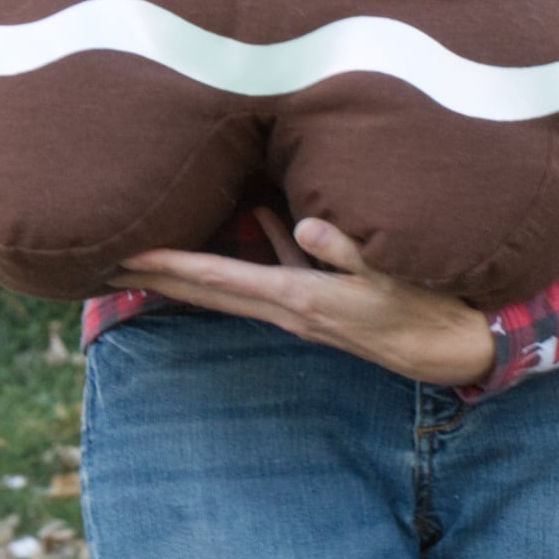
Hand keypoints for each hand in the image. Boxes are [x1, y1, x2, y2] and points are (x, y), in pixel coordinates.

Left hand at [111, 209, 497, 387]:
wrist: (453, 348)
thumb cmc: (423, 306)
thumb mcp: (389, 275)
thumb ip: (345, 246)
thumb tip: (299, 224)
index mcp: (297, 299)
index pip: (217, 278)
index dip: (169, 265)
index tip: (124, 255)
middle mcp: (288, 307)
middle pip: (207, 287)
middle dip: (156, 273)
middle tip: (104, 255)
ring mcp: (302, 304)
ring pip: (234, 278)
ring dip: (194, 266)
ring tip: (155, 245)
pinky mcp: (322, 297)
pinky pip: (277, 265)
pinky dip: (258, 241)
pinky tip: (255, 210)